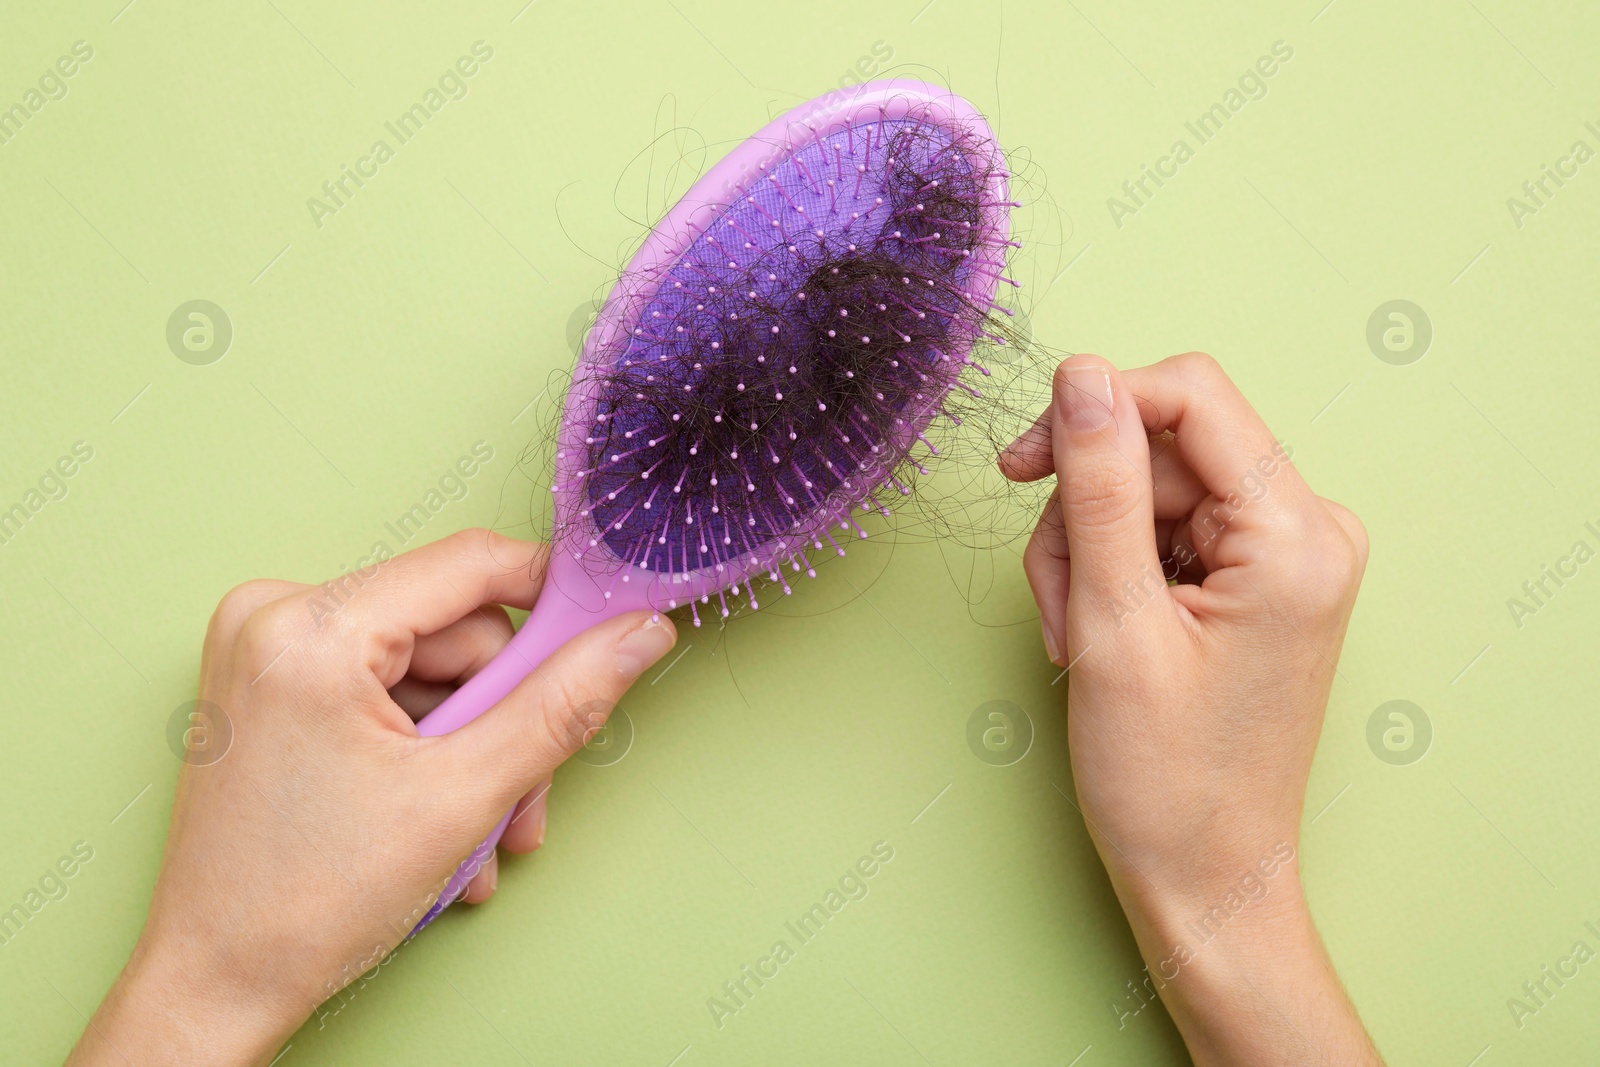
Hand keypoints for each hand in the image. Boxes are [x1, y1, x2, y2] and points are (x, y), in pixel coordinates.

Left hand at [67, 529, 676, 1065]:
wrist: (215, 985)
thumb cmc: (304, 905)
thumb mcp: (464, 796)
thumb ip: (562, 703)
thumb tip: (636, 637)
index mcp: (310, 628)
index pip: (471, 565)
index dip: (553, 601)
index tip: (604, 641)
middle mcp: (273, 616)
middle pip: (452, 627)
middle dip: (503, 714)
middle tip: (522, 794)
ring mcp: (264, 650)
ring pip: (426, 665)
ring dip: (471, 746)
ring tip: (478, 830)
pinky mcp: (268, 683)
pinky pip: (383, 686)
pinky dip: (425, 747)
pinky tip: (436, 818)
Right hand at [1000, 353, 1380, 1064]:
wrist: (1205, 875)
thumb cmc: (1167, 777)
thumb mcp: (1114, 622)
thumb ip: (1098, 486)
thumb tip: (1082, 372)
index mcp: (1297, 535)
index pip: (1191, 397)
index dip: (1095, 411)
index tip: (1022, 462)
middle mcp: (1310, 529)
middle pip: (1163, 445)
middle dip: (1085, 507)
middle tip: (1056, 595)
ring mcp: (1287, 553)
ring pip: (1150, 486)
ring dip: (1088, 547)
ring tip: (1074, 632)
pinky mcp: (1257, 576)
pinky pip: (1164, 526)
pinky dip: (1112, 569)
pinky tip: (1097, 631)